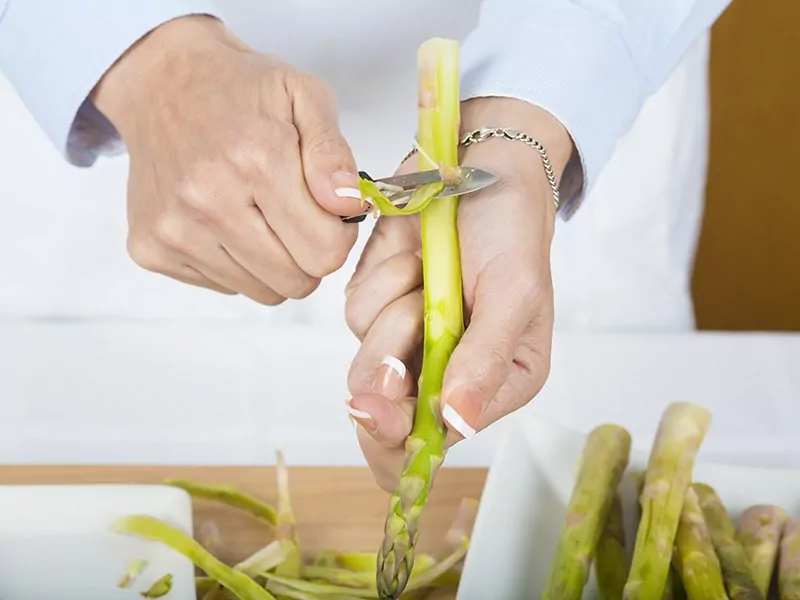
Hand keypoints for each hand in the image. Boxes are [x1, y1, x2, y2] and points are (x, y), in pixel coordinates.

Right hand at [91, 16, 362, 303]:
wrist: (161, 84)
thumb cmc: (241, 91)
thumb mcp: (305, 96)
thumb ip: (333, 154)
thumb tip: (348, 206)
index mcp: (256, 161)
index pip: (326, 252)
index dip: (338, 235)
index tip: (326, 210)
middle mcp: (209, 202)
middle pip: (297, 283)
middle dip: (308, 254)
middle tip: (295, 214)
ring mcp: (175, 231)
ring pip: (263, 293)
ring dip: (273, 262)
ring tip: (258, 213)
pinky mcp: (153, 249)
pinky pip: (225, 286)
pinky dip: (236, 262)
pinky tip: (225, 218)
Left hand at [344, 98, 573, 490]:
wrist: (477, 163)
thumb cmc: (511, 229)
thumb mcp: (515, 294)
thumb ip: (485, 361)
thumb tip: (457, 424)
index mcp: (490, 386)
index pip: (432, 446)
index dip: (399, 443)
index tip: (382, 408)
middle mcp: (444, 373)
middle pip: (385, 419)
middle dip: (388, 375)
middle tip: (412, 318)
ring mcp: (407, 341)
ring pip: (365, 366)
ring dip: (393, 316)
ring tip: (429, 271)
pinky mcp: (377, 303)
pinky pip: (355, 313)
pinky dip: (380, 282)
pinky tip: (411, 255)